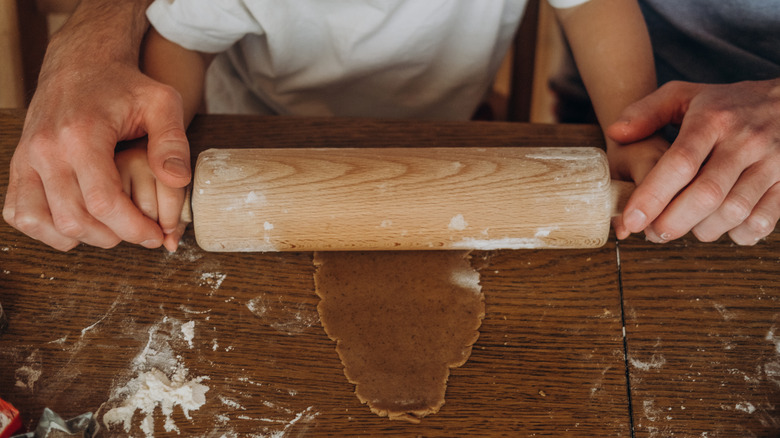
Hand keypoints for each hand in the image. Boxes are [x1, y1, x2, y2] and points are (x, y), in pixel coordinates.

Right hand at [3, 57, 190, 250]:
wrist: (83, 61)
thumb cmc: (126, 84)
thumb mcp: (163, 103)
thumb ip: (173, 142)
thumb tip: (177, 180)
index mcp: (81, 135)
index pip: (103, 203)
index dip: (132, 228)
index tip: (155, 235)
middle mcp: (46, 149)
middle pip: (76, 219)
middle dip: (115, 236)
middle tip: (140, 231)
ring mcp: (27, 158)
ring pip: (46, 224)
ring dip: (84, 237)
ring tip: (114, 227)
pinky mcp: (18, 165)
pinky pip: (21, 214)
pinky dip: (48, 229)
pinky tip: (80, 221)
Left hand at [607, 79, 779, 244]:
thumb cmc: (729, 104)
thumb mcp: (686, 95)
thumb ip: (647, 112)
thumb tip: (616, 133)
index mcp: (714, 120)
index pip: (680, 163)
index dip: (653, 197)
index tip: (631, 221)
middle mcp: (746, 141)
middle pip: (706, 195)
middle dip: (673, 222)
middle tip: (653, 233)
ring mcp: (772, 163)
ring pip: (733, 212)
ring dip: (702, 230)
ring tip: (683, 227)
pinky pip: (763, 220)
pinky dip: (737, 233)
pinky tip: (719, 226)